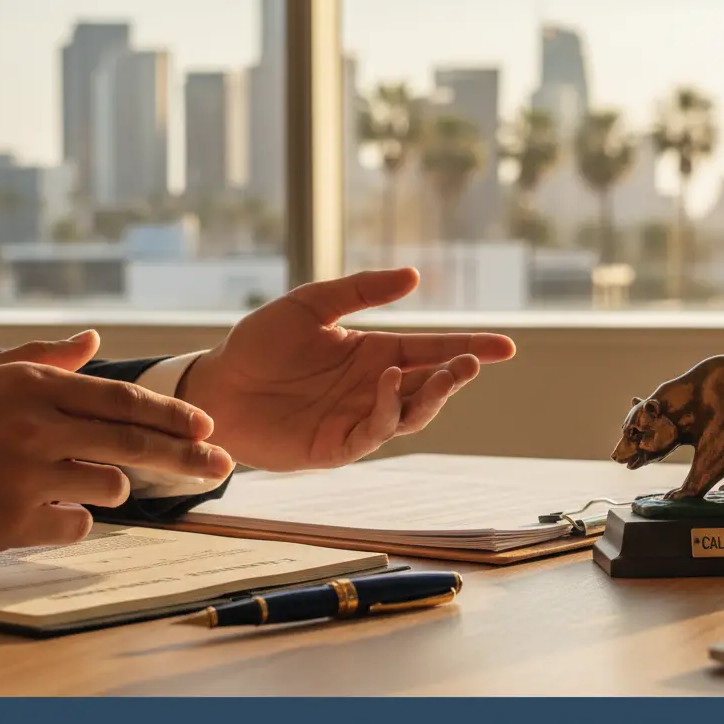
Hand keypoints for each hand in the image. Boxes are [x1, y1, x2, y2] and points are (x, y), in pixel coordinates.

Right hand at [0, 332, 231, 555]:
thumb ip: (45, 359)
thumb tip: (94, 339)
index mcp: (34, 387)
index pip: (124, 400)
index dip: (173, 415)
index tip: (208, 427)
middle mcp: (36, 428)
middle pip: (136, 445)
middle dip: (189, 456)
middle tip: (223, 466)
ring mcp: (22, 477)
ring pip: (110, 487)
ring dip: (109, 486)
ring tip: (72, 478)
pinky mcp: (8, 524)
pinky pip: (76, 526)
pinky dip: (73, 520)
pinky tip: (44, 509)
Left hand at [178, 268, 515, 469]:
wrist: (217, 386)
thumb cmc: (261, 343)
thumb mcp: (312, 304)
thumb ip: (361, 291)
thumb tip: (415, 277)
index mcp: (376, 352)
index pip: (433, 350)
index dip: (470, 348)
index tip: (506, 347)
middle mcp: (375, 387)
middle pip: (431, 383)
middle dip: (457, 373)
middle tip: (474, 360)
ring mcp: (359, 418)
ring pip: (412, 412)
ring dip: (434, 394)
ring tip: (448, 370)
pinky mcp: (338, 446)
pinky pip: (374, 431)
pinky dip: (389, 409)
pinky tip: (389, 381)